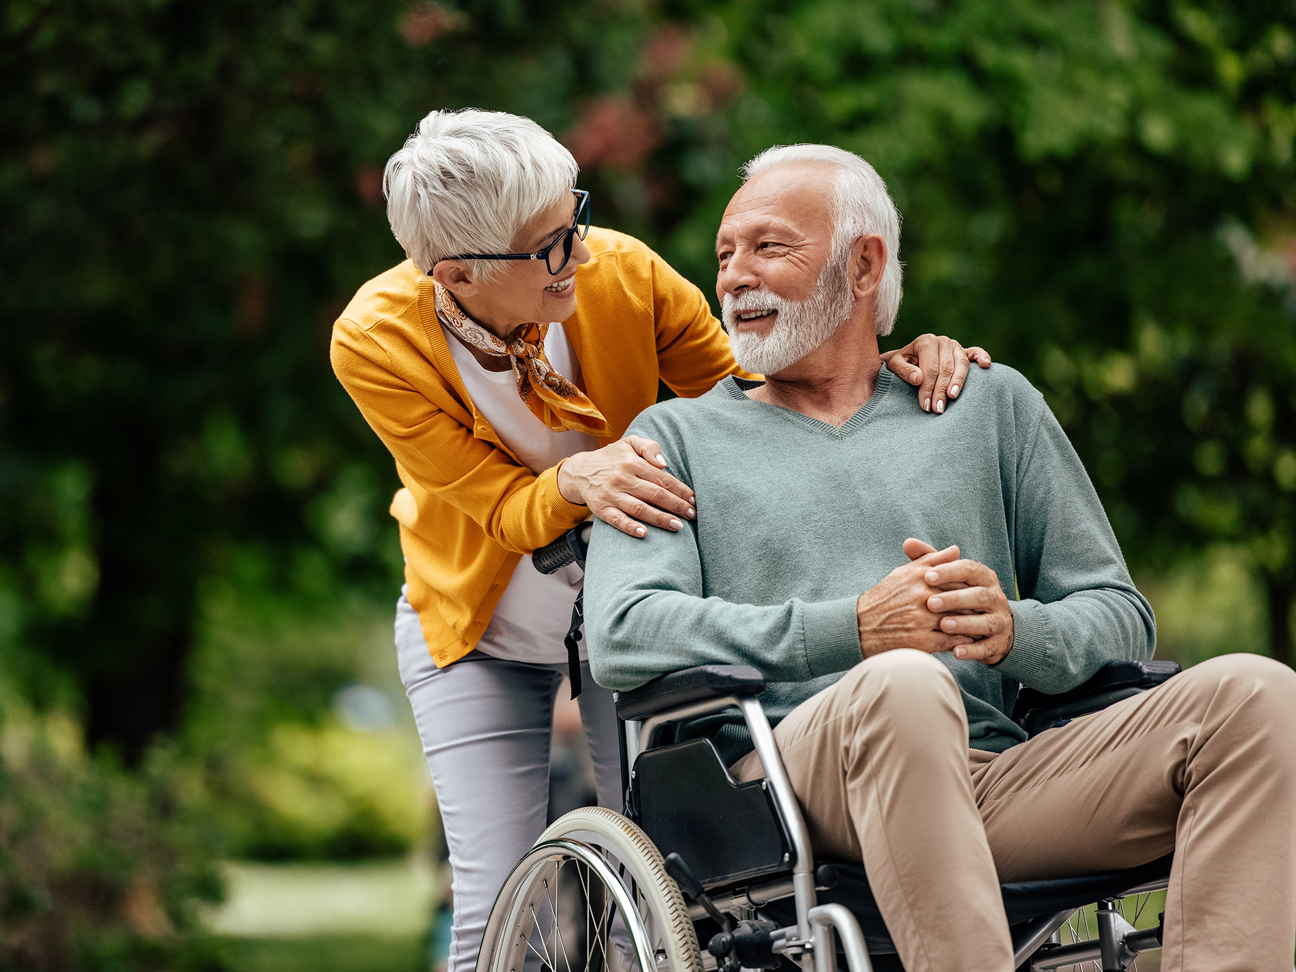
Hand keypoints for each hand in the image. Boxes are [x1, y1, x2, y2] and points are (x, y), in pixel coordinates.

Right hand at [556, 436, 696, 538]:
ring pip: (639, 508)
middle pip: (655, 494)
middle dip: (676, 506)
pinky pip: (617, 520)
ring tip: (678, 526)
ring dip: (660, 518)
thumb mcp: (628, 443)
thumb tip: (664, 464)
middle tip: (692, 515)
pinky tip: (644, 533)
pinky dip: (630, 526)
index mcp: (632, 462)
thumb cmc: (611, 458)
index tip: (694, 500)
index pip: (662, 478)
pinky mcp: (601, 509)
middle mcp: (622, 478)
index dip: (681, 490)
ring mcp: (611, 495)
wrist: (578, 471)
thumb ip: (649, 447)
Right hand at [856, 544, 975, 656]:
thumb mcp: (903, 573)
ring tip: (980, 625)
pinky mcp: (920, 641)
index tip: (979, 590)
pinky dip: (961, 641)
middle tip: (986, 609)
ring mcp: (921, 620)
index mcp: (919, 578)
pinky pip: (950, 641)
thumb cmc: (884, 598)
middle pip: (960, 599)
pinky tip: (966, 640)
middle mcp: (921, 597)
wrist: (860, 627)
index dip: (970, 585)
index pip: (956, 578)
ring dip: (971, 624)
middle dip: (974, 605)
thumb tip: (956, 550)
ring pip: (958, 621)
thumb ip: (931, 561)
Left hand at [879, 335, 990, 414]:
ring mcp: (954, 345)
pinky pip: (974, 352)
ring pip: (961, 364)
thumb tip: (918, 378)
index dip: (928, 387)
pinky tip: (986, 365)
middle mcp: (941, 341)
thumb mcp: (893, 366)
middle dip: (941, 390)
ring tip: (953, 397)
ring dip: (958, 382)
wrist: (904, 359)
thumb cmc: (899, 365)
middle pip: (946, 368)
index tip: (926, 405)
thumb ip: (903, 371)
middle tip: (938, 409)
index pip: (930, 368)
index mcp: (925, 341)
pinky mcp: (963, 351)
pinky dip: (981, 357)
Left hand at [921, 557, 1014, 664]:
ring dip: (964, 624)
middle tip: (930, 603)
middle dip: (954, 598)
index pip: (969, 569)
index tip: (928, 576)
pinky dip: (973, 650)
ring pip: (986, 621)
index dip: (949, 572)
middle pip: (979, 595)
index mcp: (984, 577)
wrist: (991, 628)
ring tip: (942, 625)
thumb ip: (930, 561)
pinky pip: (987, 647)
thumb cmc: (962, 597)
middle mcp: (995, 597)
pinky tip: (956, 652)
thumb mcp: (949, 578)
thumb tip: (908, 543)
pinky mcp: (998, 642)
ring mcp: (1000, 620)